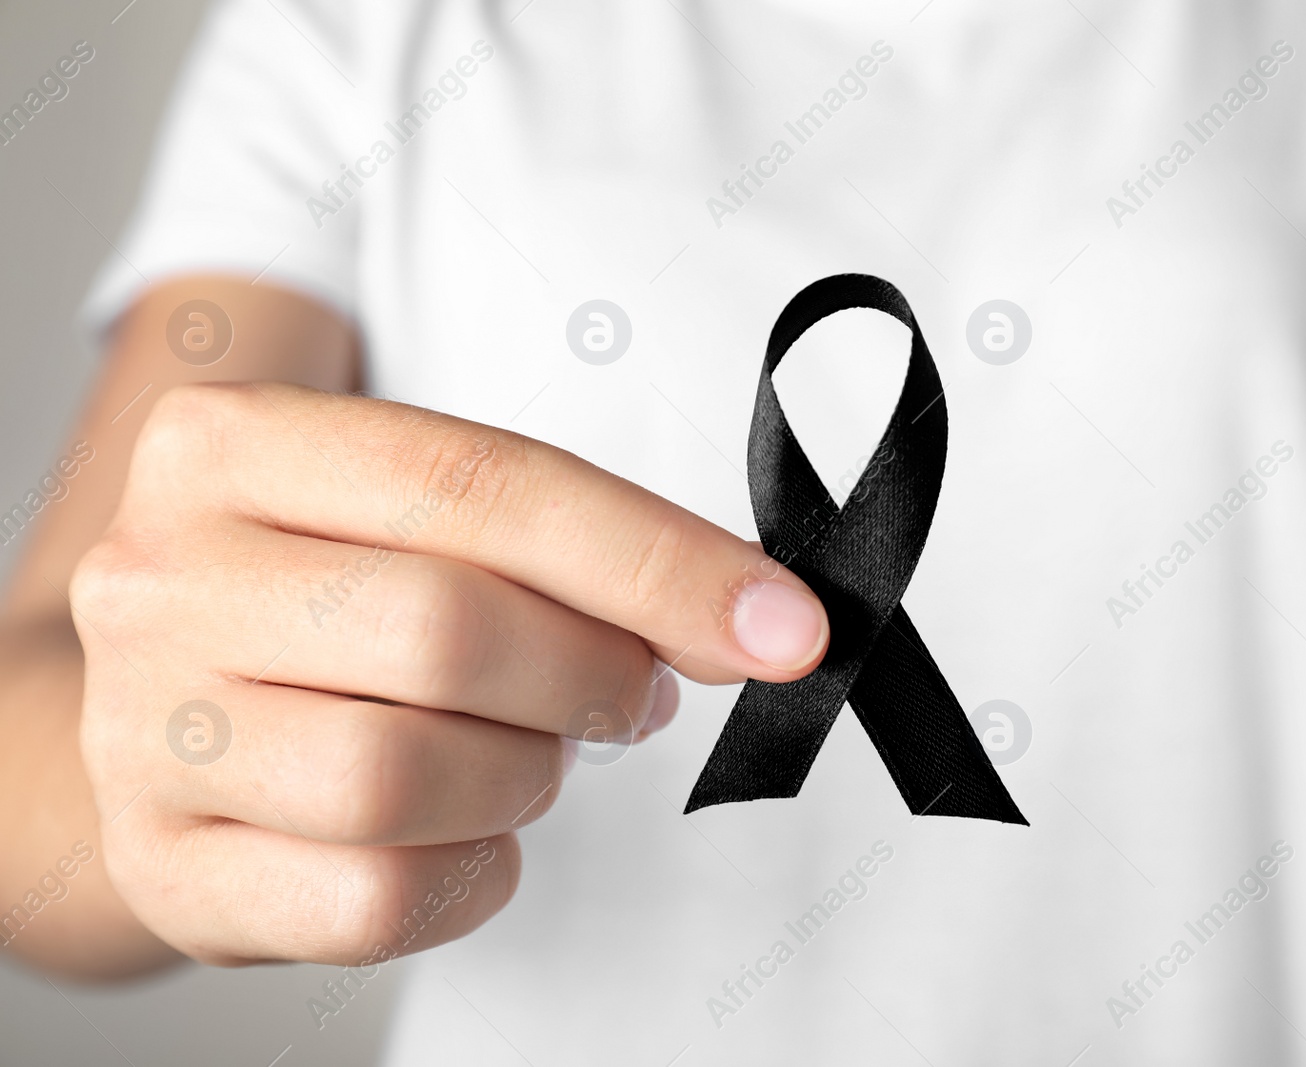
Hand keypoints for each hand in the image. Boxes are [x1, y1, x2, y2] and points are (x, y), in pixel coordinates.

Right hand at [68, 382, 827, 965]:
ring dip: (522, 777)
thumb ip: (563, 546)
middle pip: (446, 631)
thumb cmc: (326, 601)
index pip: (481, 484)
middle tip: (634, 691)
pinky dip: (471, 873)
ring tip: (525, 752)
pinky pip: (372, 898)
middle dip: (591, 674)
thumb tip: (746, 616)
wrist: (165, 711)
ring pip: (401, 776)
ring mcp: (143, 730)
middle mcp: (158, 577)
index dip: (655, 560)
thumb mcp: (416, 522)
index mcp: (229, 446)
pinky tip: (470, 832)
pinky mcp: (163, 863)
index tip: (782, 624)